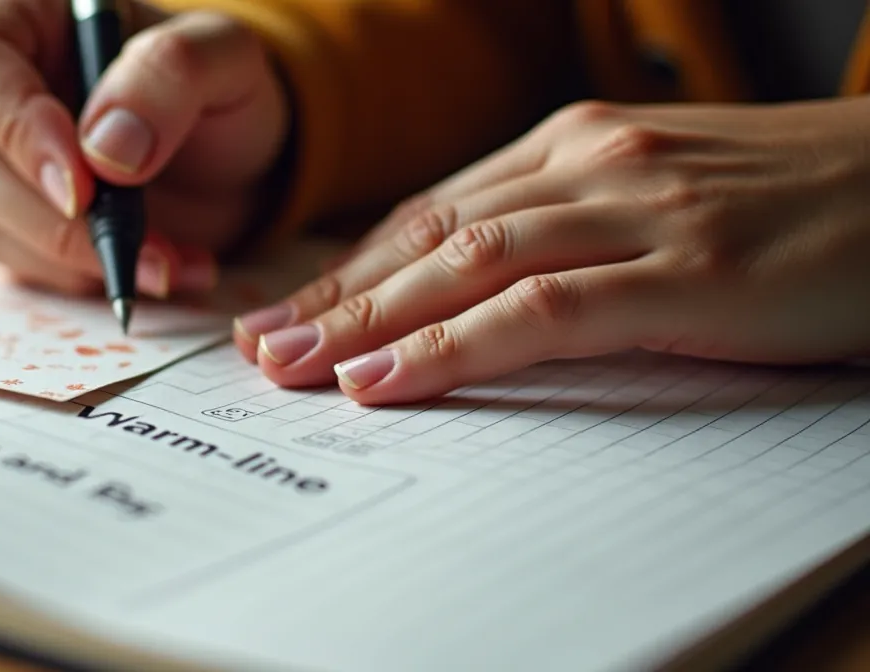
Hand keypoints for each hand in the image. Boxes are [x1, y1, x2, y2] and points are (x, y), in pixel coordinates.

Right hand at [0, 0, 289, 296]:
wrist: (232, 162)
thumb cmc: (218, 89)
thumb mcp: (225, 58)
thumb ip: (171, 75)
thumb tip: (106, 147)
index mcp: (19, 17)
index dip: (13, 125)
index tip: (82, 183)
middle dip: (53, 215)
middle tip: (137, 243)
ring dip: (78, 257)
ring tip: (170, 262)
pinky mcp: (7, 224)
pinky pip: (18, 265)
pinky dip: (89, 279)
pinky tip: (160, 270)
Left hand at [232, 97, 869, 404]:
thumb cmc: (796, 202)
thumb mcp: (664, 198)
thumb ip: (575, 228)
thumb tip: (482, 291)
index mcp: (582, 145)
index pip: (436, 211)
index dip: (354, 267)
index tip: (292, 311)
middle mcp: (593, 162)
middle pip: (429, 235)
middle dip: (333, 295)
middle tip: (257, 348)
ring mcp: (638, 209)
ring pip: (464, 264)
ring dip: (365, 319)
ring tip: (290, 367)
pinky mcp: (686, 269)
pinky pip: (540, 310)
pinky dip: (452, 347)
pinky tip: (385, 379)